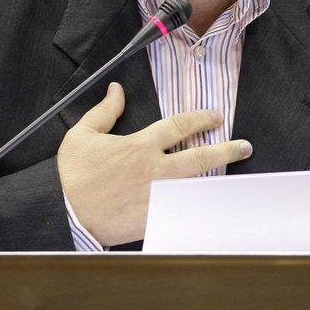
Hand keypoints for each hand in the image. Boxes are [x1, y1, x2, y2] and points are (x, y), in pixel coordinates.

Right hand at [57, 82, 253, 246]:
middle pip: (199, 157)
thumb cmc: (74, 175)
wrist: (65, 212)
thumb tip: (116, 89)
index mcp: (140, 146)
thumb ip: (104, 111)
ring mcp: (158, 196)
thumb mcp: (82, 134)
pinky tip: (216, 207)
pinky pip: (184, 212)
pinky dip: (201, 209)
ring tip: (238, 177)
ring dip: (220, 180)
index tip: (215, 116)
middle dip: (225, 150)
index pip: (179, 126)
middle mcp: (155, 170)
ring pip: (197, 186)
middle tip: (244, 146)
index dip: (200, 119)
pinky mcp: (155, 220)